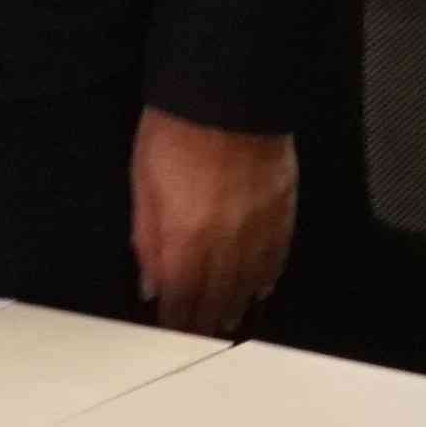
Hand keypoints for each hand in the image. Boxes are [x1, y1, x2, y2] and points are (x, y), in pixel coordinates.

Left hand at [130, 107, 297, 335]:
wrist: (229, 90)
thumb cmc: (179, 127)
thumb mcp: (143, 182)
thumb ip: (147, 238)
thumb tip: (150, 279)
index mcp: (185, 239)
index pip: (181, 300)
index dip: (176, 322)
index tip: (172, 332)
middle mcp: (225, 243)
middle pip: (216, 298)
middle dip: (205, 321)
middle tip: (200, 336)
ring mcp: (258, 228)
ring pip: (249, 283)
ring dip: (236, 305)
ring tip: (228, 319)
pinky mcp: (282, 209)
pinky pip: (277, 256)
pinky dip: (267, 276)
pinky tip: (261, 286)